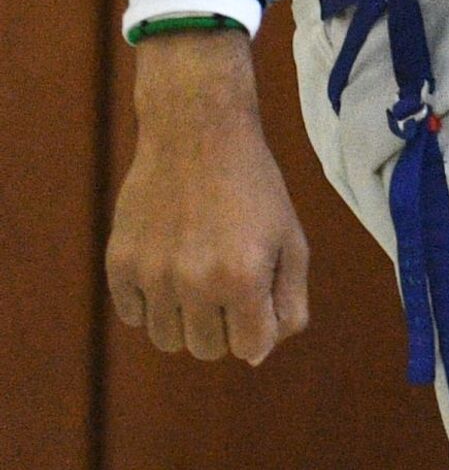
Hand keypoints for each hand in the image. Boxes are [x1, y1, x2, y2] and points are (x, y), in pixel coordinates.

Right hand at [106, 29, 309, 363]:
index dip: (256, 325)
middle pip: (207, 349)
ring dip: (185, 316)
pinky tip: (169, 256)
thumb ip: (288, 301)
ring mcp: (153, 275)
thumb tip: (259, 354)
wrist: (198, 131)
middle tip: (227, 273)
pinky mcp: (120, 264)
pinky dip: (151, 299)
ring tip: (198, 266)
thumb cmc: (253, 186)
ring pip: (168, 340)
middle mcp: (196, 282)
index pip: (249, 349)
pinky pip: (134, 315)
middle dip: (223, 322)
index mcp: (244, 277)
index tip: (256, 292)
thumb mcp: (291, 236)